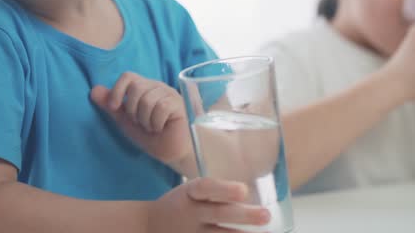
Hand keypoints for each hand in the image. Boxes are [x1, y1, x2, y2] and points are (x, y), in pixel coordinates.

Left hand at [91, 72, 194, 174]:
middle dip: (132, 111)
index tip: (114, 107)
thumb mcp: (126, 122)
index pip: (128, 76)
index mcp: (144, 88)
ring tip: (151, 127)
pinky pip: (161, 108)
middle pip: (136, 87)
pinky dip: (156, 122)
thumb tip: (93, 90)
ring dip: (145, 120)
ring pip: (147, 99)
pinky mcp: (178, 104)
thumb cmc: (151, 136)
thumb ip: (111, 107)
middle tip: (140, 123)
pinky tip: (160, 128)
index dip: (117, 90)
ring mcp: (169, 94)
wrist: (172, 152)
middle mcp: (156, 87)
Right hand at [148, 178, 269, 232]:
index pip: (206, 188)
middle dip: (244, 215)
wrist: (147, 226)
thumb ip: (217, 195)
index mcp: (189, 194)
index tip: (244, 190)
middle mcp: (190, 214)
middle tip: (266, 215)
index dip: (224, 189)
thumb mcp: (190, 193)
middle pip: (219, 213)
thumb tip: (253, 200)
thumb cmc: (180, 206)